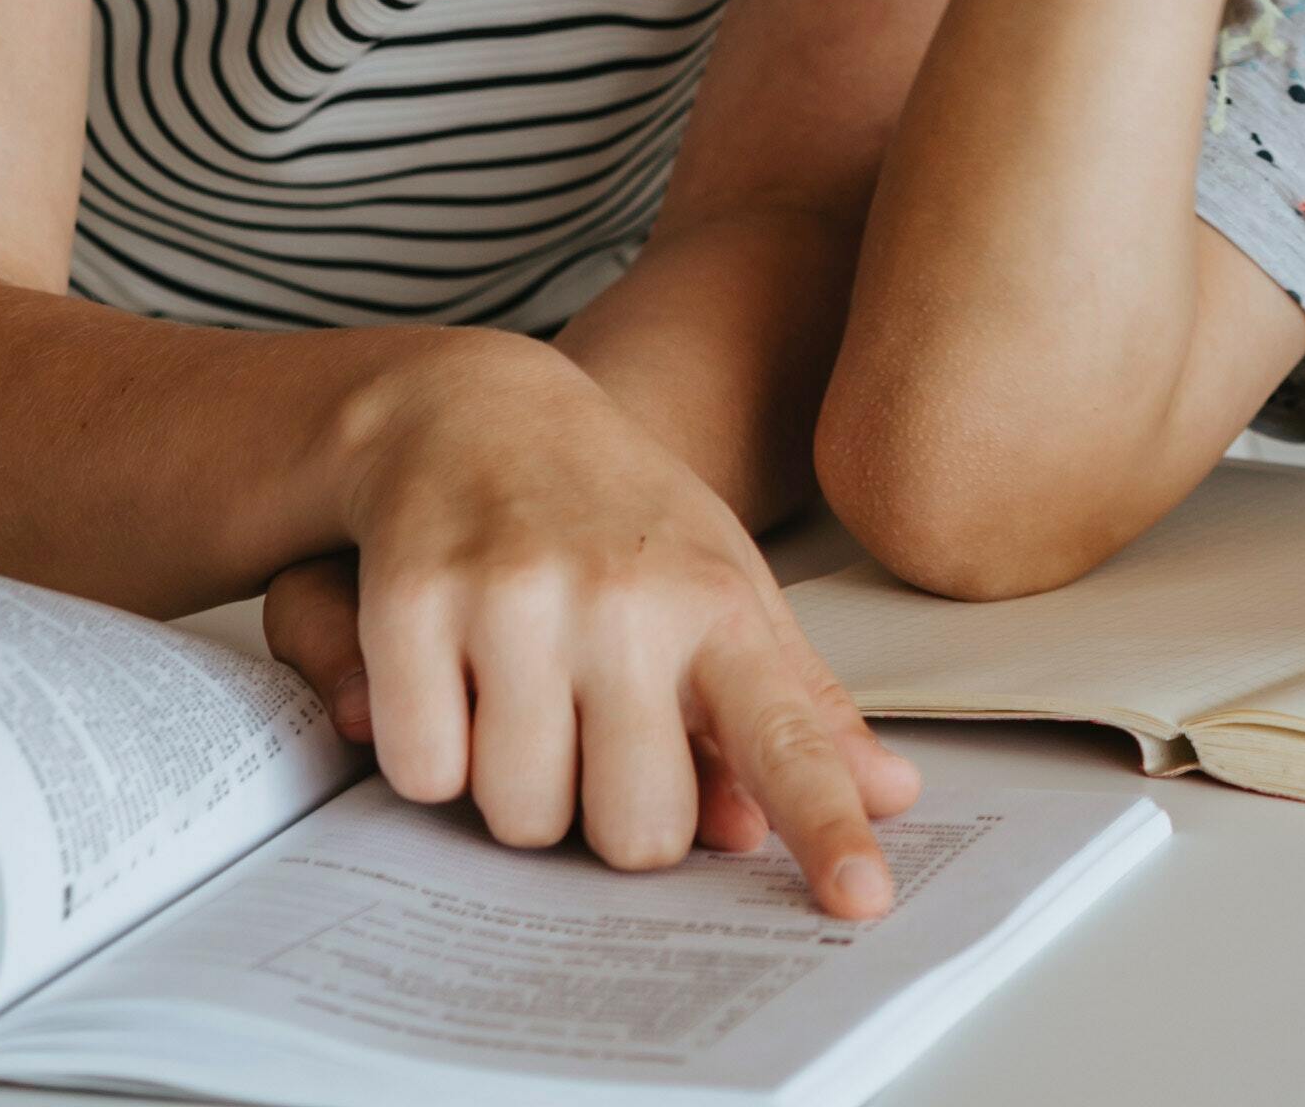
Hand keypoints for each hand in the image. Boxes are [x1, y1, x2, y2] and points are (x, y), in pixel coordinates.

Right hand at [284, 330, 923, 914]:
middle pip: (635, 833)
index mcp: (715, 603)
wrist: (472, 406)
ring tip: (521, 697)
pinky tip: (449, 675)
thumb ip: (798, 701)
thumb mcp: (723, 582)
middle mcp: (624, 602)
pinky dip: (431, 753)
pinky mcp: (414, 603)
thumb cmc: (613, 518)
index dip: (824, 825)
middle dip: (611, 817)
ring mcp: (514, 600)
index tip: (864, 898)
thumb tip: (891, 792)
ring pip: (522, 816)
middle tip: (596, 739)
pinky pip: (424, 774)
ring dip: (516, 788)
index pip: (786, 735)